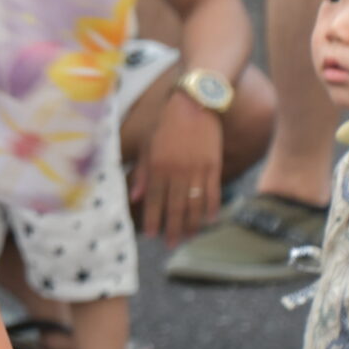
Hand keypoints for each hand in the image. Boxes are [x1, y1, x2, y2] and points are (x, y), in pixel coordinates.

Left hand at [131, 89, 222, 245]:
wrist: (195, 103)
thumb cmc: (165, 123)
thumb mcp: (147, 144)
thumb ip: (141, 171)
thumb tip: (134, 196)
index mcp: (157, 166)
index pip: (153, 200)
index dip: (152, 219)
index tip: (150, 235)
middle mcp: (177, 171)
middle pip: (175, 207)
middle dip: (172, 228)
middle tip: (171, 245)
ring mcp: (197, 170)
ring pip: (195, 204)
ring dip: (192, 223)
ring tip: (189, 237)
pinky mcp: (214, 166)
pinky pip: (213, 192)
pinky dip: (211, 208)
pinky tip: (209, 221)